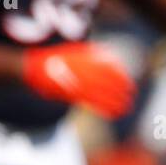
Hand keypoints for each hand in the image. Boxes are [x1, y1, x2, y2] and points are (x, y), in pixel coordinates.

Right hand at [22, 43, 136, 119]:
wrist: (32, 68)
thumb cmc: (53, 60)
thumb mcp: (73, 52)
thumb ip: (90, 54)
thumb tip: (109, 57)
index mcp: (83, 57)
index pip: (107, 66)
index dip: (120, 75)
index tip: (129, 82)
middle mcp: (82, 68)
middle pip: (108, 80)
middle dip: (122, 88)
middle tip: (133, 95)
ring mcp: (77, 80)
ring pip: (102, 92)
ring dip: (116, 100)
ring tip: (127, 107)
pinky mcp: (72, 93)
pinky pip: (92, 101)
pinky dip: (104, 107)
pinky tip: (114, 113)